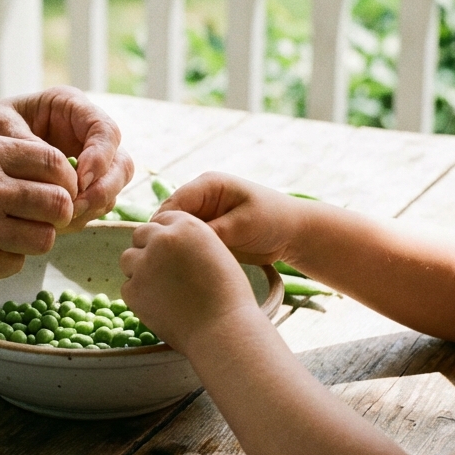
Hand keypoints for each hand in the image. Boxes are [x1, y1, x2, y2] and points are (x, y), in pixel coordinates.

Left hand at [0, 86, 132, 229]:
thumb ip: (31, 149)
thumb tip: (65, 179)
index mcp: (70, 107)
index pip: (105, 131)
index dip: (101, 157)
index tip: (80, 180)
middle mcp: (84, 134)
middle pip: (120, 163)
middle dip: (102, 189)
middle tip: (74, 209)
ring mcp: (84, 163)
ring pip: (111, 189)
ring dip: (91, 209)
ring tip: (58, 220)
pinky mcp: (76, 189)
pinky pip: (92, 207)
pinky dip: (79, 219)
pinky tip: (52, 225)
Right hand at [0, 131, 76, 283]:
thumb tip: (49, 172)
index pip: (52, 162)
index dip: (63, 179)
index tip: (55, 189)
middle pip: (58, 203)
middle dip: (57, 213)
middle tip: (41, 218)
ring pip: (43, 239)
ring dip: (33, 239)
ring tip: (8, 235)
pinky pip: (14, 265)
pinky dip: (5, 261)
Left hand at [119, 211, 261, 352]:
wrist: (223, 329)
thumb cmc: (228, 296)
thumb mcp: (215, 253)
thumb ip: (189, 242)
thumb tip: (166, 242)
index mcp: (186, 226)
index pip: (163, 219)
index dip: (165, 235)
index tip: (171, 252)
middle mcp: (162, 239)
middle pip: (141, 235)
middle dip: (148, 248)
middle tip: (162, 272)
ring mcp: (144, 264)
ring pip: (128, 259)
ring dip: (139, 269)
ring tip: (161, 289)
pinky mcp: (133, 290)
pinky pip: (127, 287)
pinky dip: (139, 295)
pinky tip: (160, 306)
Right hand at [158, 172, 296, 265]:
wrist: (294, 233)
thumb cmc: (273, 219)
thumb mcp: (242, 224)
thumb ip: (212, 231)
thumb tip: (181, 243)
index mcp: (208, 185)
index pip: (173, 203)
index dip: (163, 225)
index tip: (161, 249)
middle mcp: (201, 199)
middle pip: (170, 218)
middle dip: (166, 238)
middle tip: (163, 263)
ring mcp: (203, 216)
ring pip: (176, 233)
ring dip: (174, 248)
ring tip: (171, 269)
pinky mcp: (207, 233)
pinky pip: (187, 244)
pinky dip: (184, 255)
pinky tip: (182, 270)